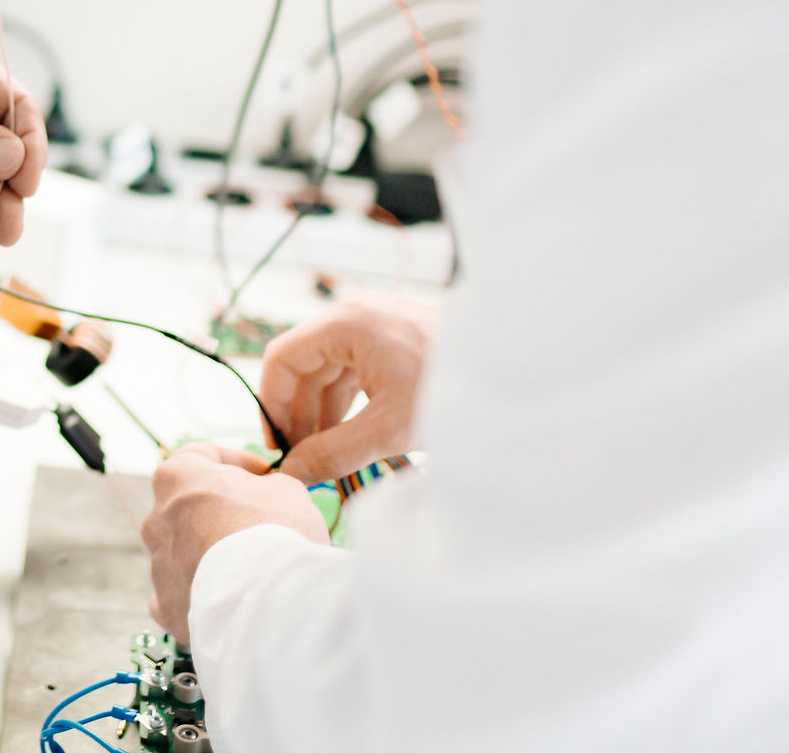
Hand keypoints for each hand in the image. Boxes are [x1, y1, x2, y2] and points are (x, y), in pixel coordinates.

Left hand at [142, 444, 328, 637]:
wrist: (266, 599)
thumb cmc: (274, 531)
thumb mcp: (286, 490)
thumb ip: (269, 487)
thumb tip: (267, 496)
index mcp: (176, 478)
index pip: (200, 455)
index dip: (237, 461)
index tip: (264, 475)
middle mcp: (156, 519)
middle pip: (189, 509)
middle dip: (221, 514)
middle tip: (260, 525)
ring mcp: (157, 565)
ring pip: (184, 555)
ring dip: (212, 556)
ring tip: (252, 570)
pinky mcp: (166, 607)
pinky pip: (180, 596)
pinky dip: (202, 596)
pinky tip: (229, 600)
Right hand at [261, 293, 434, 482]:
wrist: (516, 368)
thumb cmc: (452, 390)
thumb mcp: (389, 429)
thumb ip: (334, 452)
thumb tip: (293, 474)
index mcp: (345, 323)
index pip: (282, 359)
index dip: (272, 404)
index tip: (276, 446)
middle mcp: (355, 315)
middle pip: (305, 366)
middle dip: (301, 415)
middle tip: (304, 461)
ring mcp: (375, 324)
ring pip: (330, 371)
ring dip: (324, 413)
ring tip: (327, 456)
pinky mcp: (393, 339)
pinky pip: (354, 370)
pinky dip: (348, 403)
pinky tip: (353, 437)